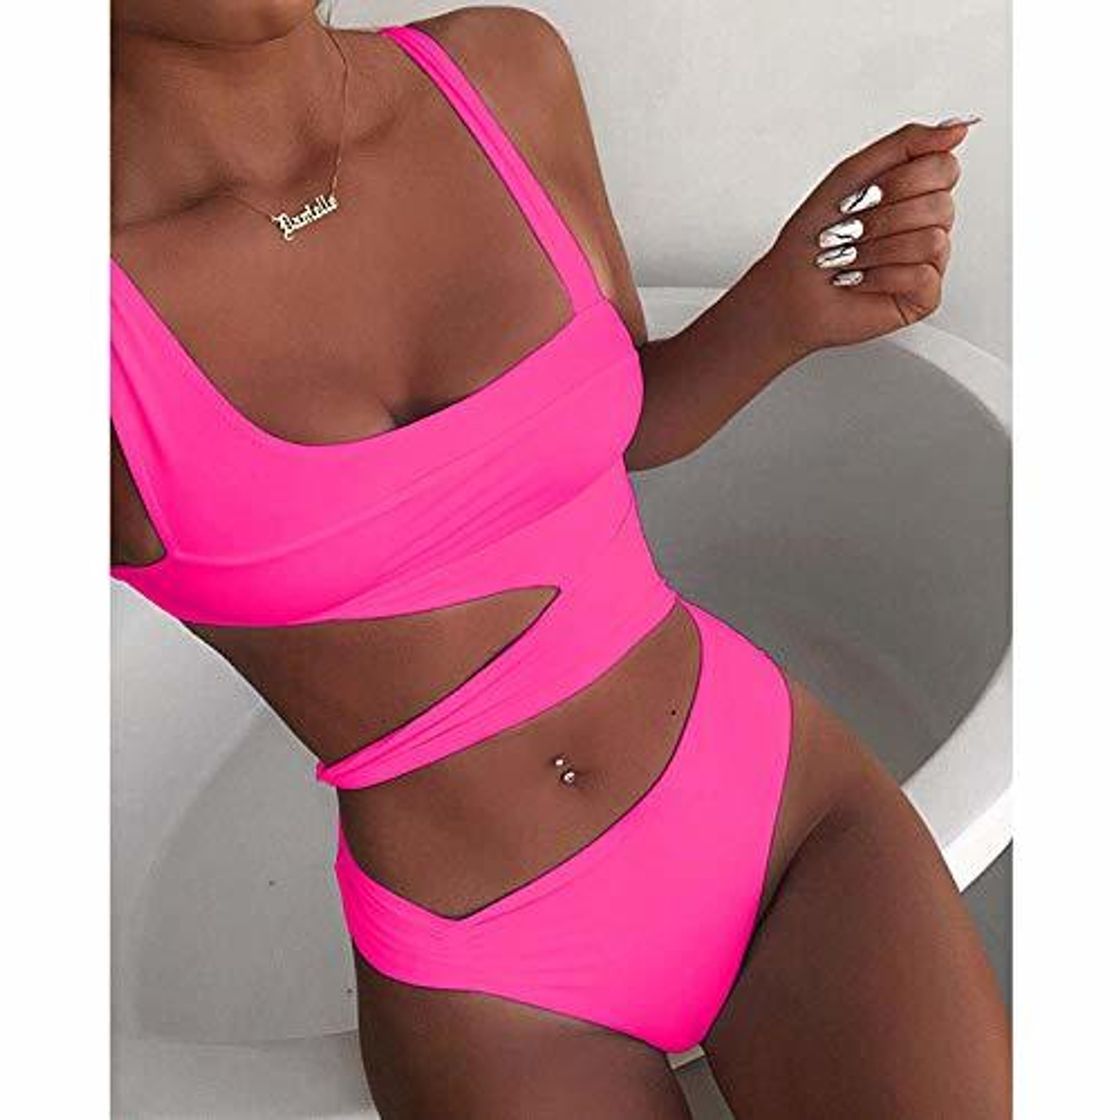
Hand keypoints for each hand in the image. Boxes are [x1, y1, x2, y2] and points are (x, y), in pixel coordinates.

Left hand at [749, 117, 976, 356]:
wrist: (788, 288)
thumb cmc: (813, 236)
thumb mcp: (854, 172)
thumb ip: (907, 143)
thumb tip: (958, 128)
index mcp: (914, 192)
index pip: (944, 167)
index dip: (902, 180)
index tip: (865, 195)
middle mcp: (926, 225)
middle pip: (941, 203)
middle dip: (884, 217)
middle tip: (850, 230)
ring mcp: (928, 263)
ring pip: (932, 240)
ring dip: (876, 249)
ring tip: (847, 258)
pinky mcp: (923, 297)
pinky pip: (922, 276)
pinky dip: (881, 276)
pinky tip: (858, 280)